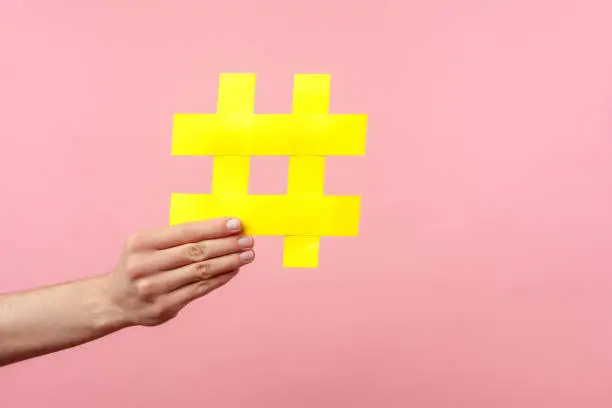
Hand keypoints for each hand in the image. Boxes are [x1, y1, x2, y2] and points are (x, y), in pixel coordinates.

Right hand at [102, 217, 253, 326]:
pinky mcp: (164, 307)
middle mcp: (145, 265)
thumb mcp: (147, 244)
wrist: (114, 301)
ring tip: (247, 255)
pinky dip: (220, 278)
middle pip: (195, 251)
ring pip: (200, 272)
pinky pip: (199, 289)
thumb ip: (177, 237)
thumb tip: (221, 228)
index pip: (185, 231)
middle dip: (227, 244)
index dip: (213, 227)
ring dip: (229, 262)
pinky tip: (233, 270)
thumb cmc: (140, 264)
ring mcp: (154, 288)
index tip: (237, 223)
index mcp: (141, 243)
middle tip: (248, 240)